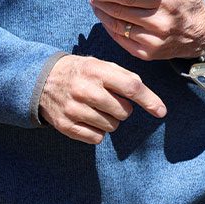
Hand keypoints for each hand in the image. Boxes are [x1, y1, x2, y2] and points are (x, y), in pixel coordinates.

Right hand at [39, 54, 165, 143]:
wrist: (43, 79)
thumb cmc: (82, 72)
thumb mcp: (101, 65)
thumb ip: (124, 78)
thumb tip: (150, 100)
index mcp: (97, 70)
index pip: (131, 86)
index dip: (149, 100)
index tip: (161, 111)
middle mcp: (85, 89)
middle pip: (124, 111)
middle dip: (124, 109)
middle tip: (110, 101)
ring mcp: (74, 109)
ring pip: (112, 126)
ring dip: (110, 120)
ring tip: (97, 108)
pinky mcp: (65, 125)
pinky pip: (97, 138)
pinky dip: (98, 132)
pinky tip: (88, 119)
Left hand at [87, 0, 204, 61]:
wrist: (199, 37)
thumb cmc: (190, 5)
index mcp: (167, 3)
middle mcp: (159, 24)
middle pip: (121, 12)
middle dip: (102, 2)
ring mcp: (152, 41)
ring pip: (119, 27)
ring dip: (103, 15)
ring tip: (95, 6)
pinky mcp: (147, 54)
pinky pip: (122, 41)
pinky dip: (111, 30)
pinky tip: (106, 20)